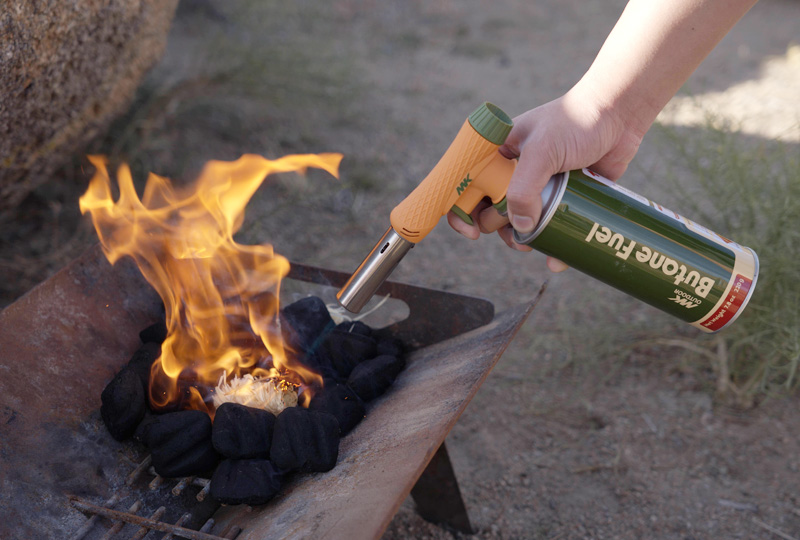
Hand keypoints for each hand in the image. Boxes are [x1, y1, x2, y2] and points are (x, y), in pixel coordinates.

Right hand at [448, 80, 645, 270]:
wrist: (620, 114)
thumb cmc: (576, 121)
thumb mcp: (543, 151)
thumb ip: (524, 188)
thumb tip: (520, 227)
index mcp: (498, 153)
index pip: (466, 184)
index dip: (461, 210)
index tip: (472, 233)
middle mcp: (514, 171)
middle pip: (491, 210)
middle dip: (498, 227)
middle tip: (516, 226)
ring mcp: (539, 185)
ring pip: (520, 223)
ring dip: (523, 241)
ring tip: (534, 246)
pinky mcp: (563, 197)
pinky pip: (552, 227)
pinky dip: (554, 246)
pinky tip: (558, 260)